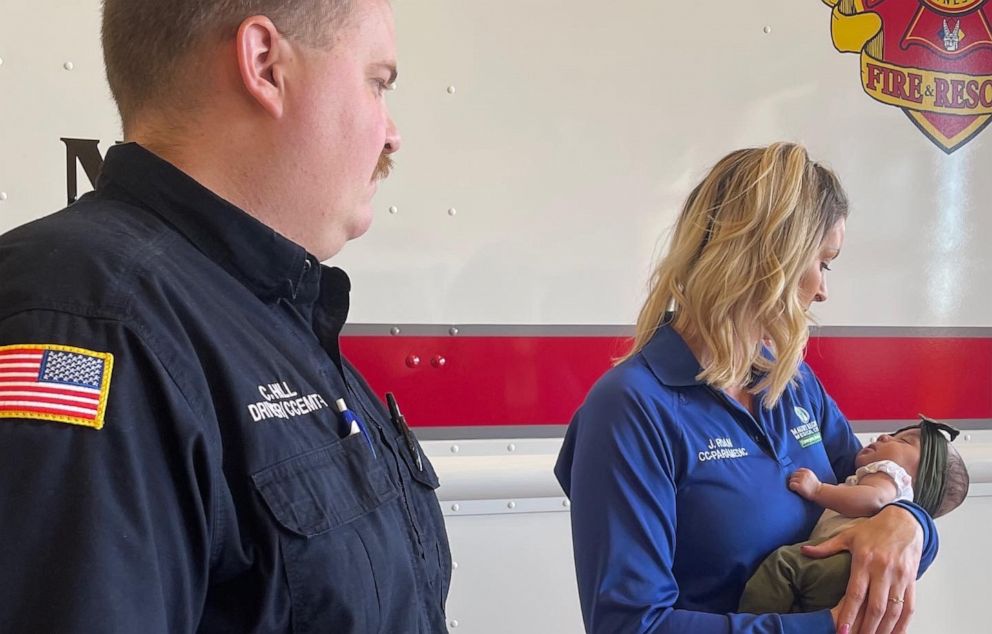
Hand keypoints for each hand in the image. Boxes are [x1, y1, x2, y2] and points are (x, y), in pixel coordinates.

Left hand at [788, 468, 820, 499]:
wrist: (819, 493)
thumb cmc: (814, 485)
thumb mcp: (810, 476)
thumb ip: (804, 474)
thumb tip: (793, 474)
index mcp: (807, 471)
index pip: (796, 471)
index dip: (797, 476)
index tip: (800, 481)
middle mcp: (804, 474)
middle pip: (793, 475)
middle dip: (794, 480)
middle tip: (798, 485)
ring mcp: (802, 480)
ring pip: (791, 480)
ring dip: (793, 484)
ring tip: (798, 487)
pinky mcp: (800, 486)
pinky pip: (791, 485)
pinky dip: (792, 487)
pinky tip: (795, 489)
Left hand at [803, 506, 920, 633]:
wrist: (905, 520)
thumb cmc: (873, 529)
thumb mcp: (847, 535)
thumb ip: (826, 547)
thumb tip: (804, 551)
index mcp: (864, 560)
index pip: (856, 593)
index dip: (849, 614)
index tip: (842, 630)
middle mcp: (883, 570)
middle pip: (875, 607)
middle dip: (866, 628)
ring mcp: (899, 577)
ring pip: (893, 611)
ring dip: (884, 630)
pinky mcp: (911, 581)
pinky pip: (909, 607)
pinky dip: (903, 625)